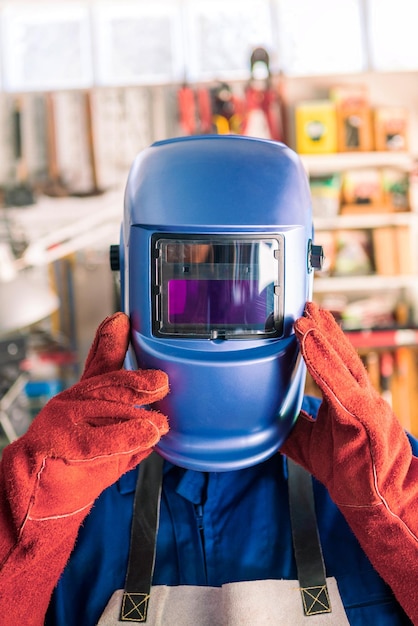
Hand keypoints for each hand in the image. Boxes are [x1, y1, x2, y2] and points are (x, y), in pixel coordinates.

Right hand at [0, 312, 168, 624]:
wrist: (36, 501)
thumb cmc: (75, 464)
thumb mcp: (106, 432)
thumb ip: (126, 413)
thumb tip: (154, 396)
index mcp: (84, 396)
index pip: (101, 364)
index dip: (111, 339)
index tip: (124, 320)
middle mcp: (72, 403)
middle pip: (107, 386)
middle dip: (135, 382)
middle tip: (162, 383)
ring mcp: (63, 422)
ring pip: (106, 412)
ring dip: (135, 418)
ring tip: (159, 424)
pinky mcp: (58, 445)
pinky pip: (96, 441)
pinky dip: (123, 438)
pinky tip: (149, 436)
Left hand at [281, 302, 417, 622]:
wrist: (381, 501)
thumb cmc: (351, 470)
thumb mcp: (313, 444)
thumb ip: (294, 427)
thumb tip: (264, 418)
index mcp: (352, 398)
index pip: (338, 361)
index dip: (323, 338)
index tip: (308, 317)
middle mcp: (361, 395)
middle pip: (341, 354)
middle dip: (323, 329)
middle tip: (306, 306)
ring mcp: (364, 405)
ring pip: (341, 364)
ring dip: (320, 339)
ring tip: (304, 319)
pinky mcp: (364, 417)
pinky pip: (339, 384)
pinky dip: (323, 361)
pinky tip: (310, 343)